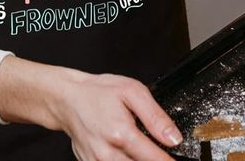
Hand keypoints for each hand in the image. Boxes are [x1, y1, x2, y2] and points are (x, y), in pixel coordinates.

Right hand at [54, 71, 181, 160]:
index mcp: (121, 133)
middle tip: (158, 152)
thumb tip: (174, 138)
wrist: (67, 99)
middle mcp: (107, 154)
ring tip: (142, 149)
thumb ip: (155, 116)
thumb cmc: (98, 92)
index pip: (155, 159)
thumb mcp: (132, 91)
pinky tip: (127, 152)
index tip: (176, 159)